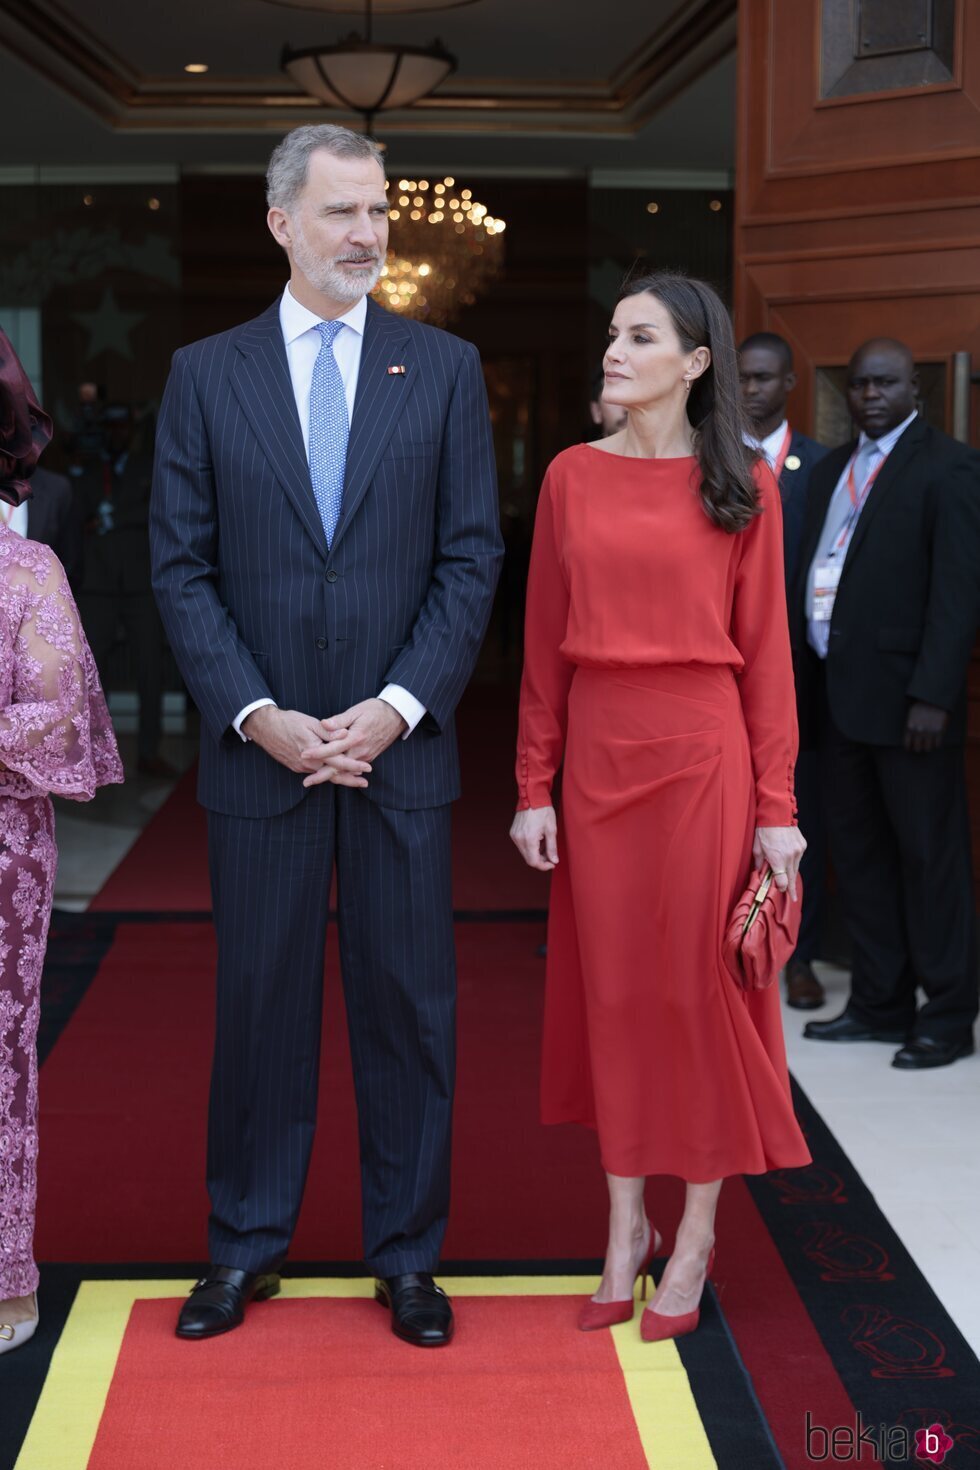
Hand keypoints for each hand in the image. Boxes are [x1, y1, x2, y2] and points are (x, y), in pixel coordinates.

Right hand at [242, 705, 371, 786]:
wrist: (265, 728)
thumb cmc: (288, 722)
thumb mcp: (310, 723)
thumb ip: (329, 731)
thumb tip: (345, 735)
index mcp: (314, 752)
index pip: (339, 761)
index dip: (354, 765)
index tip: (368, 768)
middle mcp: (308, 764)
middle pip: (333, 775)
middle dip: (350, 779)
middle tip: (365, 783)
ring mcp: (300, 767)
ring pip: (323, 775)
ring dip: (339, 778)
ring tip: (354, 780)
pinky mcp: (295, 767)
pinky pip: (314, 773)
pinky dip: (326, 774)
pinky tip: (334, 773)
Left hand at [300, 698, 406, 788]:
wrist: (397, 716)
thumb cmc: (375, 710)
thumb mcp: (356, 711)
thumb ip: (339, 720)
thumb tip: (323, 724)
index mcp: (355, 737)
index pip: (332, 749)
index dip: (317, 753)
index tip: (303, 754)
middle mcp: (361, 751)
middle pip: (338, 767)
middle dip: (321, 776)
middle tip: (306, 782)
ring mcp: (366, 756)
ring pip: (345, 771)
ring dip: (330, 777)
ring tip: (315, 780)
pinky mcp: (369, 758)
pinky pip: (353, 769)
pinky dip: (342, 774)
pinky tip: (332, 776)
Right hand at [510, 805, 558, 871]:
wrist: (532, 796)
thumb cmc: (543, 811)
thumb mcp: (551, 829)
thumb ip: (552, 847)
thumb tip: (554, 860)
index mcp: (529, 839)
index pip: (534, 862)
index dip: (544, 866)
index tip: (552, 863)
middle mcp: (519, 839)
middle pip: (528, 859)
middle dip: (540, 860)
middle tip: (551, 856)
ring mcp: (514, 836)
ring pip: (525, 853)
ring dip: (535, 853)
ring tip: (545, 845)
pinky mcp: (513, 832)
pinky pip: (521, 845)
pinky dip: (530, 847)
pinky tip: (538, 839)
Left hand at [752, 825, 805, 900]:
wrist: (776, 813)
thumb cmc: (764, 830)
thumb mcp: (757, 848)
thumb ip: (760, 862)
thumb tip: (760, 871)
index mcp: (778, 859)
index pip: (783, 881)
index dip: (782, 888)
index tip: (781, 891)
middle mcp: (790, 856)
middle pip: (792, 877)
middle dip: (791, 888)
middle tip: (794, 898)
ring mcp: (798, 850)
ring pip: (796, 867)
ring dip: (791, 871)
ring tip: (788, 876)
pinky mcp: (802, 845)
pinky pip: (798, 857)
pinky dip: (794, 859)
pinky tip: (788, 856)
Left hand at [904, 701, 948, 753]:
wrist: (934, 698)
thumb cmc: (921, 705)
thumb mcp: (910, 714)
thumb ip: (909, 726)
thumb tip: (910, 738)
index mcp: (909, 727)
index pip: (907, 744)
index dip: (909, 747)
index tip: (912, 747)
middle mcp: (919, 731)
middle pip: (917, 748)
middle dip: (919, 747)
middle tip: (921, 745)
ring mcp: (929, 732)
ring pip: (928, 748)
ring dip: (928, 746)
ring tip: (929, 743)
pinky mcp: (940, 731)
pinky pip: (937, 744)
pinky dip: (937, 743)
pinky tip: (936, 739)